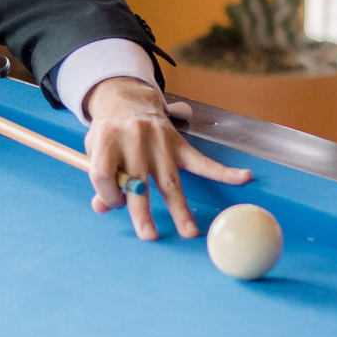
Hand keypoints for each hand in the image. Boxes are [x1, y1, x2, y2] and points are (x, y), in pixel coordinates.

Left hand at [83, 77, 252, 240]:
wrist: (128, 101)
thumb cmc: (110, 132)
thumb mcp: (94, 150)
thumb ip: (99, 179)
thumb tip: (102, 207)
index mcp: (107, 138)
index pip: (103, 174)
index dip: (108, 194)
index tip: (115, 202)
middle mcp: (134, 138)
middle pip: (138, 180)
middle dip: (142, 212)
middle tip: (149, 236)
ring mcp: (159, 141)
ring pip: (170, 181)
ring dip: (180, 209)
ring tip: (190, 232)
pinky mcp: (178, 144)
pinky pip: (202, 162)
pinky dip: (223, 172)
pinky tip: (242, 178)